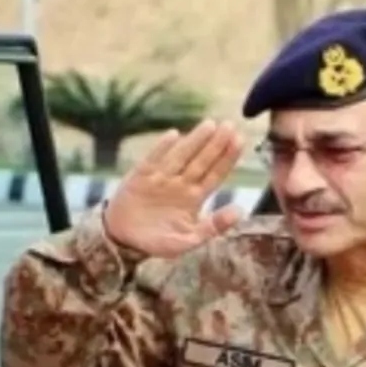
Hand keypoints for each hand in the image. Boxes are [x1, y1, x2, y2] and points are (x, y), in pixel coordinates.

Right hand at [103, 119, 244, 257]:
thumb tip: (240, 212)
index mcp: (194, 197)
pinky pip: (153, 160)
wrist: (125, 239)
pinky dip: (162, 148)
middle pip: (202, 161)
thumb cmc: (158, 241)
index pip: (215, 174)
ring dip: (195, 141)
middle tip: (230, 125)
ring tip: (210, 125)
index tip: (240, 140)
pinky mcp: (140, 177)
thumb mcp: (189, 240)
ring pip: (181, 156)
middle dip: (216, 144)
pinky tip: (173, 135)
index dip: (227, 158)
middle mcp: (181, 184)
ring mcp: (161, 178)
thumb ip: (214, 227)